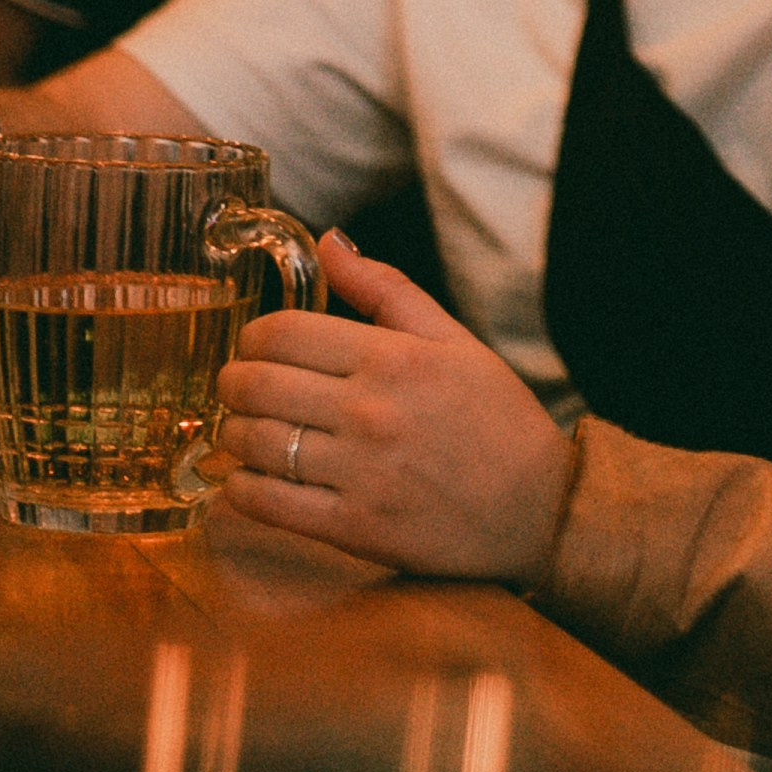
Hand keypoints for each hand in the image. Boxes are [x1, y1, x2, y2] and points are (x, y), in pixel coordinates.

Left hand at [212, 232, 571, 583]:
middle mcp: (369, 412)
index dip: (253, 336)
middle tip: (237, 386)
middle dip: (232, 382)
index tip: (257, 345)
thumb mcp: (453, 339)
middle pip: (256, 385)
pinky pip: (268, 505)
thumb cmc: (497, 418)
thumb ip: (385, 289)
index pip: (283, 332)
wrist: (539, 509)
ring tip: (244, 430)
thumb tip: (327, 242)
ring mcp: (360, 474)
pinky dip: (240, 490)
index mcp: (392, 358)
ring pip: (255, 444)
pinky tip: (247, 479)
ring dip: (233, 434)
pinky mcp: (355, 529)